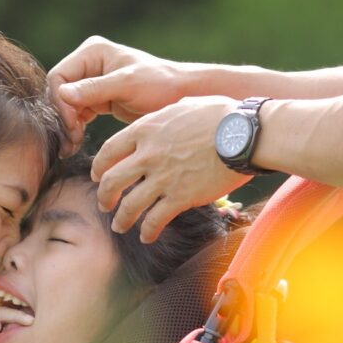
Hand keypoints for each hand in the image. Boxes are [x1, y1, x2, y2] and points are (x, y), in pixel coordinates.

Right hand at [48, 36, 189, 153]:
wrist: (181, 97)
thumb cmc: (160, 85)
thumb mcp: (127, 85)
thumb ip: (94, 89)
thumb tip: (62, 94)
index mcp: (93, 52)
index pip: (59, 76)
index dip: (60, 102)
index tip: (71, 124)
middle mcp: (89, 63)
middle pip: (60, 91)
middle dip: (63, 116)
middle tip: (70, 141)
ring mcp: (92, 82)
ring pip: (66, 105)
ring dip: (67, 125)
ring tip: (72, 146)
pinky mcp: (98, 99)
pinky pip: (77, 113)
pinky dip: (75, 127)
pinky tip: (77, 143)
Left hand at [92, 95, 250, 242]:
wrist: (244, 135)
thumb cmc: (220, 115)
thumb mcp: (182, 106)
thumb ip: (162, 119)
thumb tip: (157, 121)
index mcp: (145, 129)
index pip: (109, 150)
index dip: (99, 166)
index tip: (98, 176)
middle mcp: (148, 155)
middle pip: (111, 181)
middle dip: (104, 196)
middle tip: (104, 204)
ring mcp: (163, 178)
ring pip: (129, 205)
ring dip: (121, 218)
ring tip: (119, 225)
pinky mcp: (181, 197)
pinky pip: (155, 219)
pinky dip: (148, 230)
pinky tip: (147, 236)